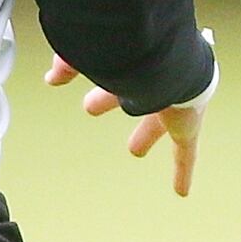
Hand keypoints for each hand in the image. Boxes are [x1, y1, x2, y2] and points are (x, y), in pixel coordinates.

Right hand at [43, 54, 206, 196]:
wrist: (173, 60)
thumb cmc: (134, 50)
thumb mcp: (95, 55)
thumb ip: (71, 62)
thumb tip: (52, 77)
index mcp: (138, 60)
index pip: (119, 71)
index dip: (102, 77)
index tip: (89, 83)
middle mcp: (158, 80)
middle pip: (138, 96)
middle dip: (122, 102)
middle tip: (103, 110)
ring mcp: (175, 104)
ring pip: (158, 124)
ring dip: (146, 135)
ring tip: (135, 150)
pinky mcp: (187, 128)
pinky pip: (185, 154)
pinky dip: (182, 172)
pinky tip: (182, 190)